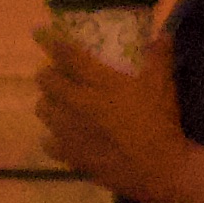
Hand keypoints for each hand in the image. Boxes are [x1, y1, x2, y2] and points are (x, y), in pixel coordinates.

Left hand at [34, 24, 192, 202]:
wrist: (158, 168)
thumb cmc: (160, 123)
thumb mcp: (163, 85)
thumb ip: (159, 57)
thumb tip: (162, 34)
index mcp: (99, 82)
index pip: (67, 57)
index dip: (51, 43)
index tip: (40, 34)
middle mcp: (77, 102)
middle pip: (47, 81)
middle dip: (48, 74)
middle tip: (56, 74)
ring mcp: (70, 130)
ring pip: (43, 109)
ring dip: (48, 101)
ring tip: (58, 103)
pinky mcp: (70, 155)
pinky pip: (48, 142)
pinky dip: (52, 137)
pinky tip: (62, 137)